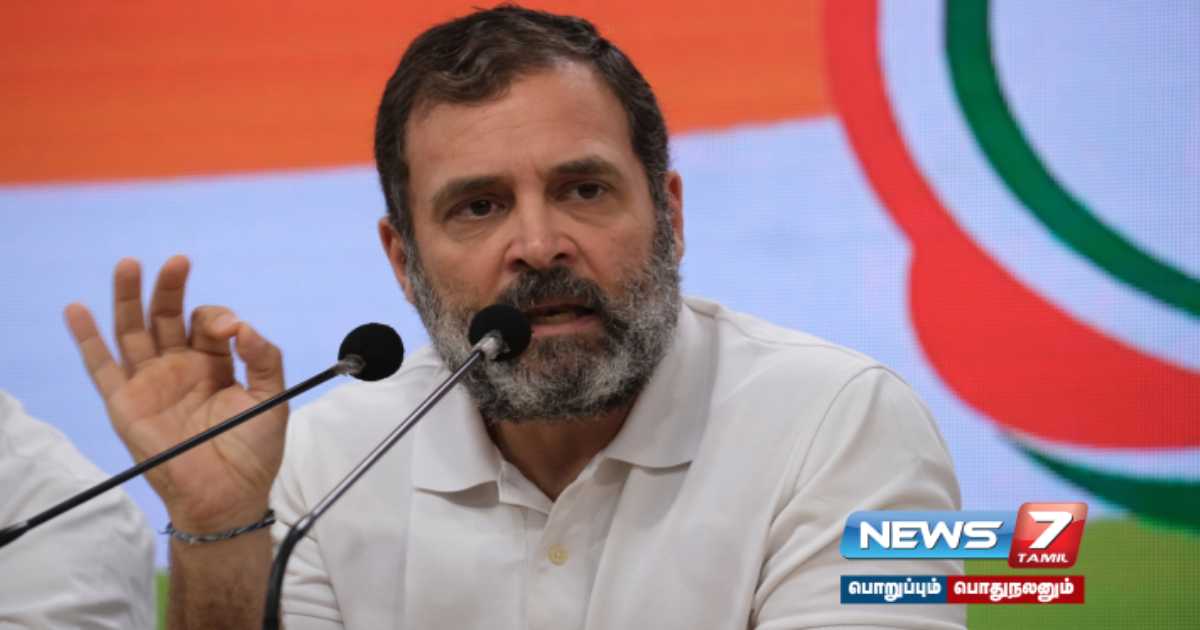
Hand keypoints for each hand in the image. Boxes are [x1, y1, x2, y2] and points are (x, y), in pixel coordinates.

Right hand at [66, 256, 286, 531]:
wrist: (227, 496)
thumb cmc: (251, 451)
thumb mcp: (272, 398)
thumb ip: (265, 358)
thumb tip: (244, 326)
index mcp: (214, 363)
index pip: (207, 323)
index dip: (218, 318)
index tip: (232, 331)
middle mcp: (179, 367)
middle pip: (167, 315)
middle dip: (170, 287)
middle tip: (177, 261)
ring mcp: (151, 383)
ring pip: (132, 331)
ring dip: (128, 297)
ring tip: (128, 265)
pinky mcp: (126, 403)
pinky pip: (101, 367)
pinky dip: (87, 339)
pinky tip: (77, 310)